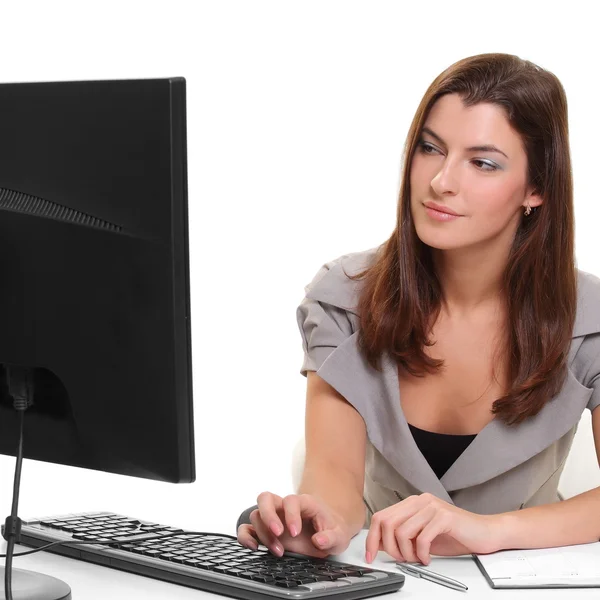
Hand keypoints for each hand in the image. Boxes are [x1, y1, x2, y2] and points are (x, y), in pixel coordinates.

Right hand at [236, 492, 351, 557]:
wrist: (327, 532)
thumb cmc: (331, 530)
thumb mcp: (339, 535)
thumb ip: (331, 537)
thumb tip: (319, 540)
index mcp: (303, 503)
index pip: (291, 501)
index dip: (291, 515)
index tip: (295, 533)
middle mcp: (285, 507)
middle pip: (266, 499)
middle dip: (269, 516)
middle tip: (278, 533)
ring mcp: (273, 517)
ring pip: (256, 514)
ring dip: (264, 533)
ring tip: (279, 551)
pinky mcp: (265, 530)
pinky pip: (247, 528)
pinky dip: (245, 536)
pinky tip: (253, 547)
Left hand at [365, 492, 499, 565]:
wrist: (485, 532)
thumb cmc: (455, 535)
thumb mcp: (422, 536)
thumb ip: (402, 536)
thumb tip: (380, 544)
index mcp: (411, 503)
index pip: (381, 517)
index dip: (372, 538)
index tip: (371, 555)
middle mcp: (419, 501)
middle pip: (387, 522)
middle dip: (388, 547)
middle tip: (401, 559)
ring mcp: (432, 506)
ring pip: (401, 531)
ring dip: (406, 553)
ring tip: (417, 558)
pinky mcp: (444, 517)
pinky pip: (422, 538)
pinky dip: (421, 553)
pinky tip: (428, 558)